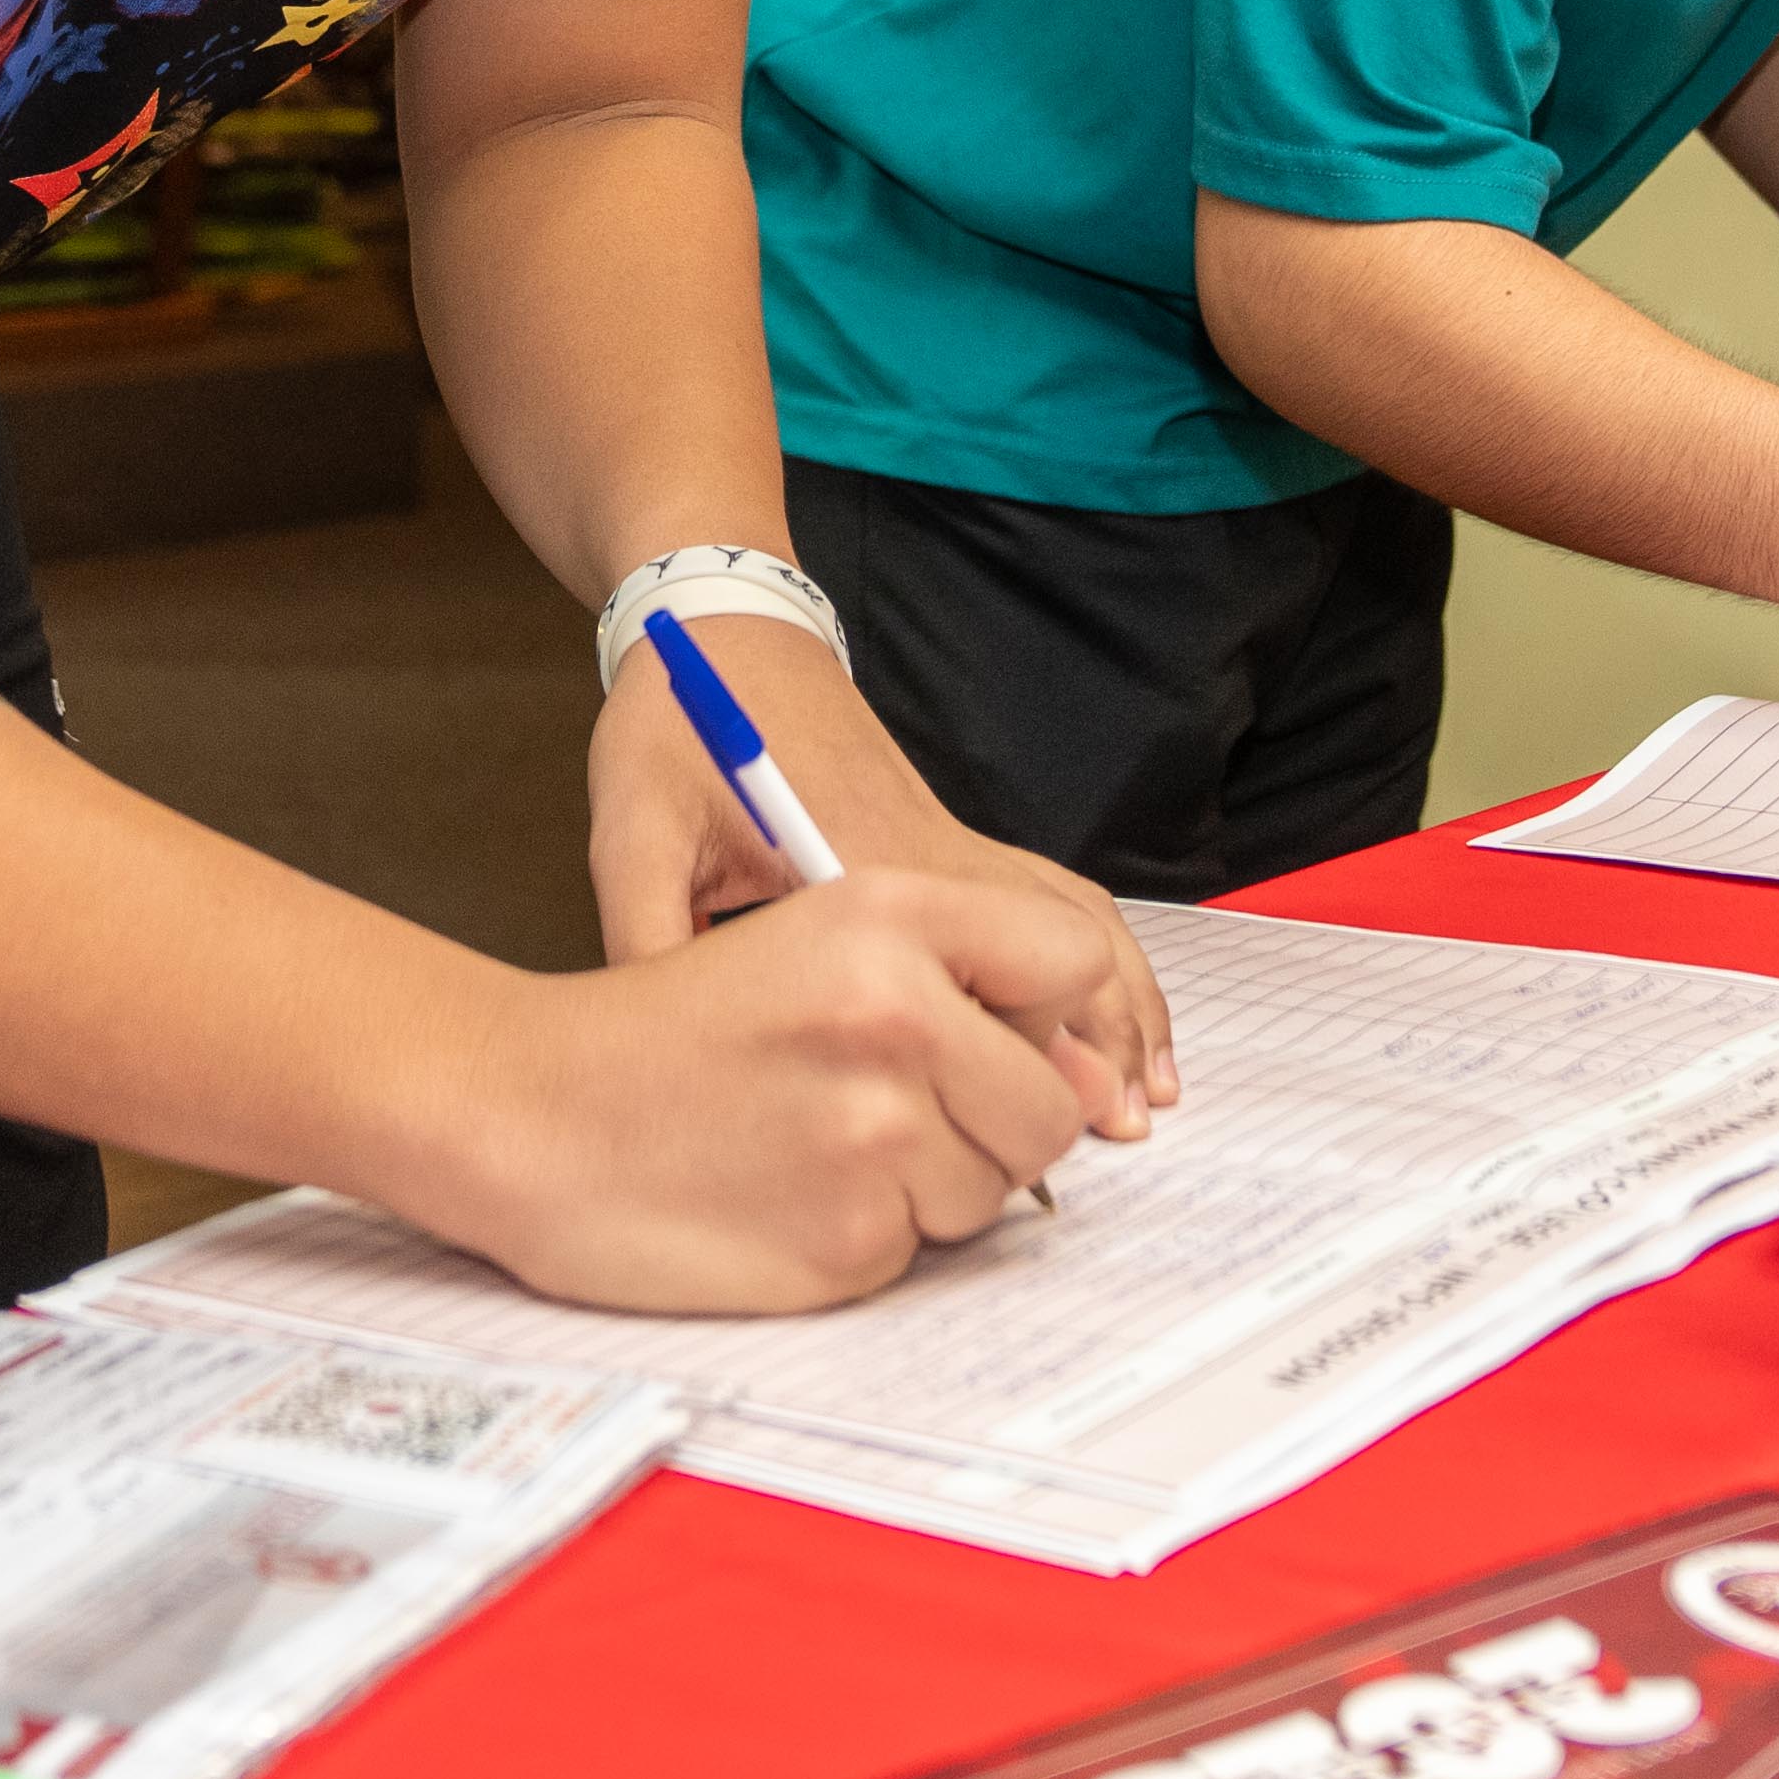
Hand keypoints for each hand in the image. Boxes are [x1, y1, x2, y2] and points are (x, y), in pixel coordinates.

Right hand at [410, 875, 1125, 1309]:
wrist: (527, 1112)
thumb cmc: (667, 1029)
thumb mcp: (810, 936)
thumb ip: (964, 978)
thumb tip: (1092, 1079)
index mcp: (889, 915)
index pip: (1072, 965)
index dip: (1042, 1015)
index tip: (991, 1037)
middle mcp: (898, 1016)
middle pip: (1049, 1105)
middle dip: (987, 1122)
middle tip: (872, 1105)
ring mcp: (877, 1135)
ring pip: (992, 1190)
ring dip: (924, 1184)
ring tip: (808, 1144)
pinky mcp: (851, 1240)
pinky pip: (920, 1252)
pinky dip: (865, 1237)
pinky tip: (781, 1196)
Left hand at [575, 623, 1183, 1111]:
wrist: (727, 633)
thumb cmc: (678, 728)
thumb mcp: (633, 836)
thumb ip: (647, 941)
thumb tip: (659, 1067)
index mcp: (852, 868)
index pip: (956, 982)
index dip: (1002, 1066)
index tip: (1017, 1145)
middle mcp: (928, 856)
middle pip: (1054, 951)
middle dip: (1093, 1047)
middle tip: (1113, 1136)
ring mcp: (954, 841)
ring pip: (1077, 923)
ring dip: (1120, 1006)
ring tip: (1144, 1096)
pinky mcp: (956, 836)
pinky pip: (1060, 899)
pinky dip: (1107, 958)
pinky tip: (1124, 1017)